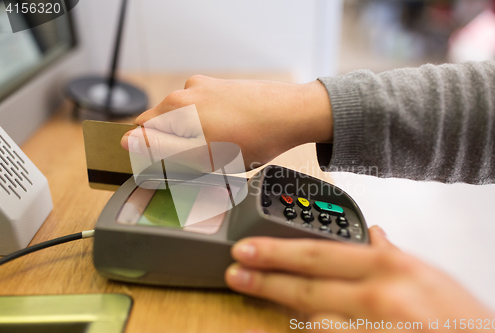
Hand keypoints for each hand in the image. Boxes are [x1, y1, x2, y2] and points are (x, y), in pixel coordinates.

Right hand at [121, 75, 332, 169]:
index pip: (140, 131)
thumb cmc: (251, 137)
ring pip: (185, 120)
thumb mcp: (200, 154)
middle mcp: (187, 91)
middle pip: (162, 125)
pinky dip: (210, 126)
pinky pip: (204, 112)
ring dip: (193, 137)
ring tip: (220, 149)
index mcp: (175, 106)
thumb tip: (127, 142)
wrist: (291, 115)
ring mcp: (206, 88)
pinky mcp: (222, 89)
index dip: (150, 153)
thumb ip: (159, 148)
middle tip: (199, 162)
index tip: (169, 166)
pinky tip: (230, 137)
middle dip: (174, 145)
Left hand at [225, 227, 494, 331]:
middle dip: (265, 277)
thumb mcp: (428, 276)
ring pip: (314, 322)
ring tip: (266, 297)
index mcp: (390, 266)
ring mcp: (374, 328)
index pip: (320, 252)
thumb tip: (373, 233)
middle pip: (307, 285)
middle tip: (236, 271)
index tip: (248, 248)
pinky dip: (317, 331)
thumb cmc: (460, 319)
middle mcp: (379, 296)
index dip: (278, 250)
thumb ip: (393, 254)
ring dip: (291, 312)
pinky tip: (312, 324)